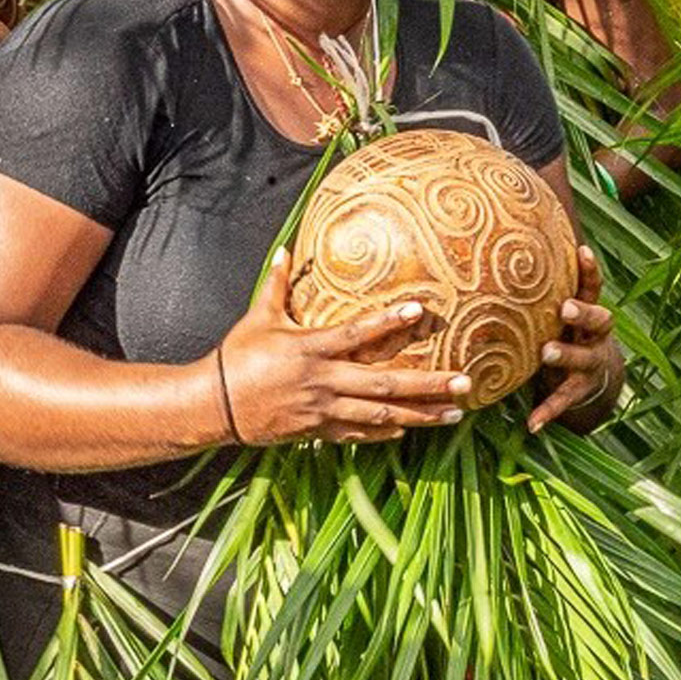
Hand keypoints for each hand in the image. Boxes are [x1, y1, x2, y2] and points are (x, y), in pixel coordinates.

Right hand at [218, 247, 471, 445]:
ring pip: (382, 415)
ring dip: (422, 414)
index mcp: (310, 348)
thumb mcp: (258, 316)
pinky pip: (359, 433)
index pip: (357, 332)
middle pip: (385, 383)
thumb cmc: (236, 356)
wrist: (214, 406)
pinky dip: (386, 431)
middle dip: (429, 384)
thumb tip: (286, 246)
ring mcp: (324, 410)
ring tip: (455, 414)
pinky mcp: (318, 431)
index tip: (420, 309)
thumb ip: (278, 283)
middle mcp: (323, 381)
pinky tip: (412, 428)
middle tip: (466, 382)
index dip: (388, 320)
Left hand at [528, 245, 622, 433]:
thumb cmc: (567, 336)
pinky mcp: (580, 390)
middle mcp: (594, 336)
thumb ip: (541, 294)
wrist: (596, 381)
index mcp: (587, 314)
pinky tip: (531, 423)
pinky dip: (548, 411)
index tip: (583, 251)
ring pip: (583, 358)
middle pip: (599, 320)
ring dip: (565, 354)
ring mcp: (590, 364)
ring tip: (547, 353)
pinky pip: (564, 400)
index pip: (592, 288)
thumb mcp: (561, 316)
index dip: (590, 270)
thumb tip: (498, 252)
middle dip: (583, 313)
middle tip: (566, 308)